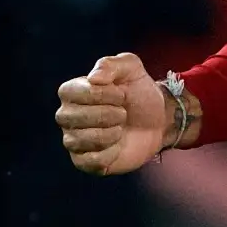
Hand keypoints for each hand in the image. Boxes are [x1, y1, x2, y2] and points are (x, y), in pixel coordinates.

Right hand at [55, 53, 168, 174]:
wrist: (159, 120)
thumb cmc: (139, 92)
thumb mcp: (130, 67)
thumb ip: (111, 65)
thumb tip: (93, 78)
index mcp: (72, 92)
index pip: (70, 93)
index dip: (99, 94)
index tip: (121, 94)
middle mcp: (68, 116)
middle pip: (72, 117)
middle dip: (106, 114)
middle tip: (123, 113)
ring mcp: (75, 140)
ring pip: (80, 140)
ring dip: (110, 133)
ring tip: (121, 128)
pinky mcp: (85, 162)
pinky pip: (89, 161)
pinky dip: (109, 153)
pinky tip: (118, 146)